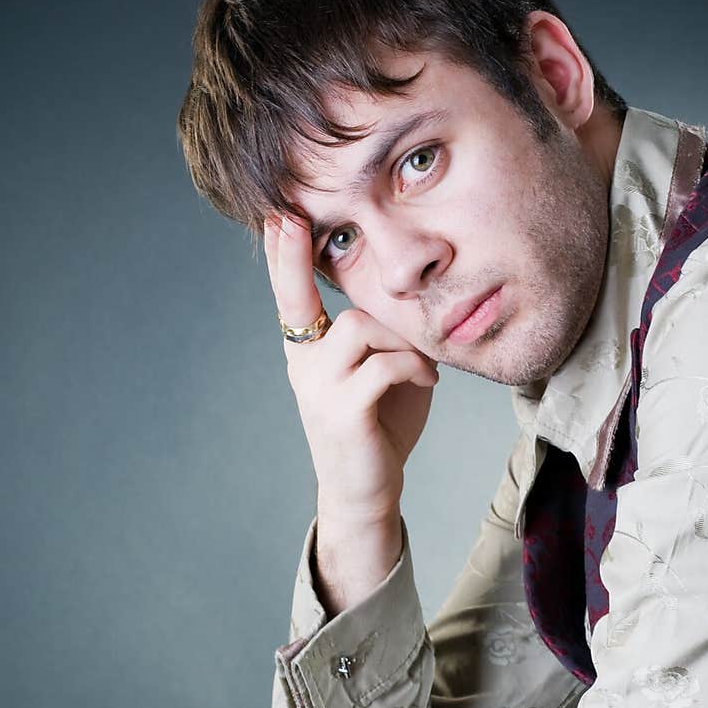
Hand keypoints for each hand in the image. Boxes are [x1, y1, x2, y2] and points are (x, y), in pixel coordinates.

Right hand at [264, 212, 438, 525]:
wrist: (367, 492)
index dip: (283, 255)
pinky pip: (383, 365)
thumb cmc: (380, 428)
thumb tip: (409, 296)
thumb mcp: (380, 372)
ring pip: (360, 327)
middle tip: (383, 299)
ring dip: (402, 340)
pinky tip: (428, 381)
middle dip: (371, 301)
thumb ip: (383, 336)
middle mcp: (304, 365)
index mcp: (308, 352)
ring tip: (422, 365)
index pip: (290, 295)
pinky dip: (414, 366)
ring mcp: (319, 388)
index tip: (279, 215)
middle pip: (330, 304)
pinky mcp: (342, 411)